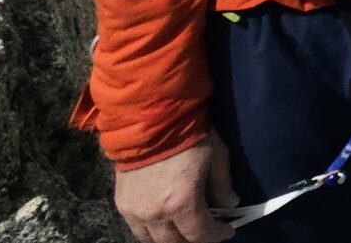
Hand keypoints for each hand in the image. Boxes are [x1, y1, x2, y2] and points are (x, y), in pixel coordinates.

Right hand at [115, 132, 235, 242]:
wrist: (149, 119)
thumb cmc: (188, 135)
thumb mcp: (216, 157)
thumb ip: (223, 185)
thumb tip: (229, 204)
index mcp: (181, 203)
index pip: (199, 234)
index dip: (216, 235)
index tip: (227, 231)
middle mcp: (155, 214)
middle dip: (194, 240)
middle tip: (206, 230)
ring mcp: (134, 211)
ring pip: (152, 240)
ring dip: (171, 238)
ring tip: (184, 228)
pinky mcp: (121, 204)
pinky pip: (137, 228)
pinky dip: (152, 230)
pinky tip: (164, 220)